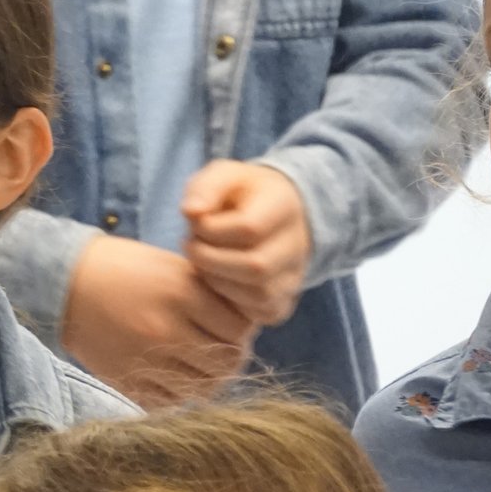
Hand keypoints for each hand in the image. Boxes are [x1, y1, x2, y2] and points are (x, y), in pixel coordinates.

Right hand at [60, 235, 257, 407]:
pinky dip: (179, 392)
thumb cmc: (126, 269)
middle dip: (231, 358)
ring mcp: (145, 359)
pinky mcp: (126, 379)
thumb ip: (212, 296)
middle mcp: (165, 330)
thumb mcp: (174, 268)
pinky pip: (170, 401)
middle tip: (222, 349)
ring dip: (207, 378)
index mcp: (181, 295)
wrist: (66, 284)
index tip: (234, 327)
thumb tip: (247, 327)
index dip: (243, 331)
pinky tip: (173, 374)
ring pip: (202, 388)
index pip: (239, 329)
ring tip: (200, 364)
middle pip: (225, 363)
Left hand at [180, 159, 310, 326]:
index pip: (250, 228)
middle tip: (191, 247)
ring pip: (258, 294)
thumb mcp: (223, 177)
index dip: (212, 230)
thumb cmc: (240, 194)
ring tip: (202, 264)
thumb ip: (205, 188)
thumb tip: (191, 212)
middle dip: (210, 260)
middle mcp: (299, 245)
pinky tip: (218, 282)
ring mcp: (295, 277)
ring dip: (217, 283)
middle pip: (255, 266)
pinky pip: (261, 314)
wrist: (274, 214)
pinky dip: (232, 304)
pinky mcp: (284, 301)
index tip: (195, 224)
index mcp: (285, 207)